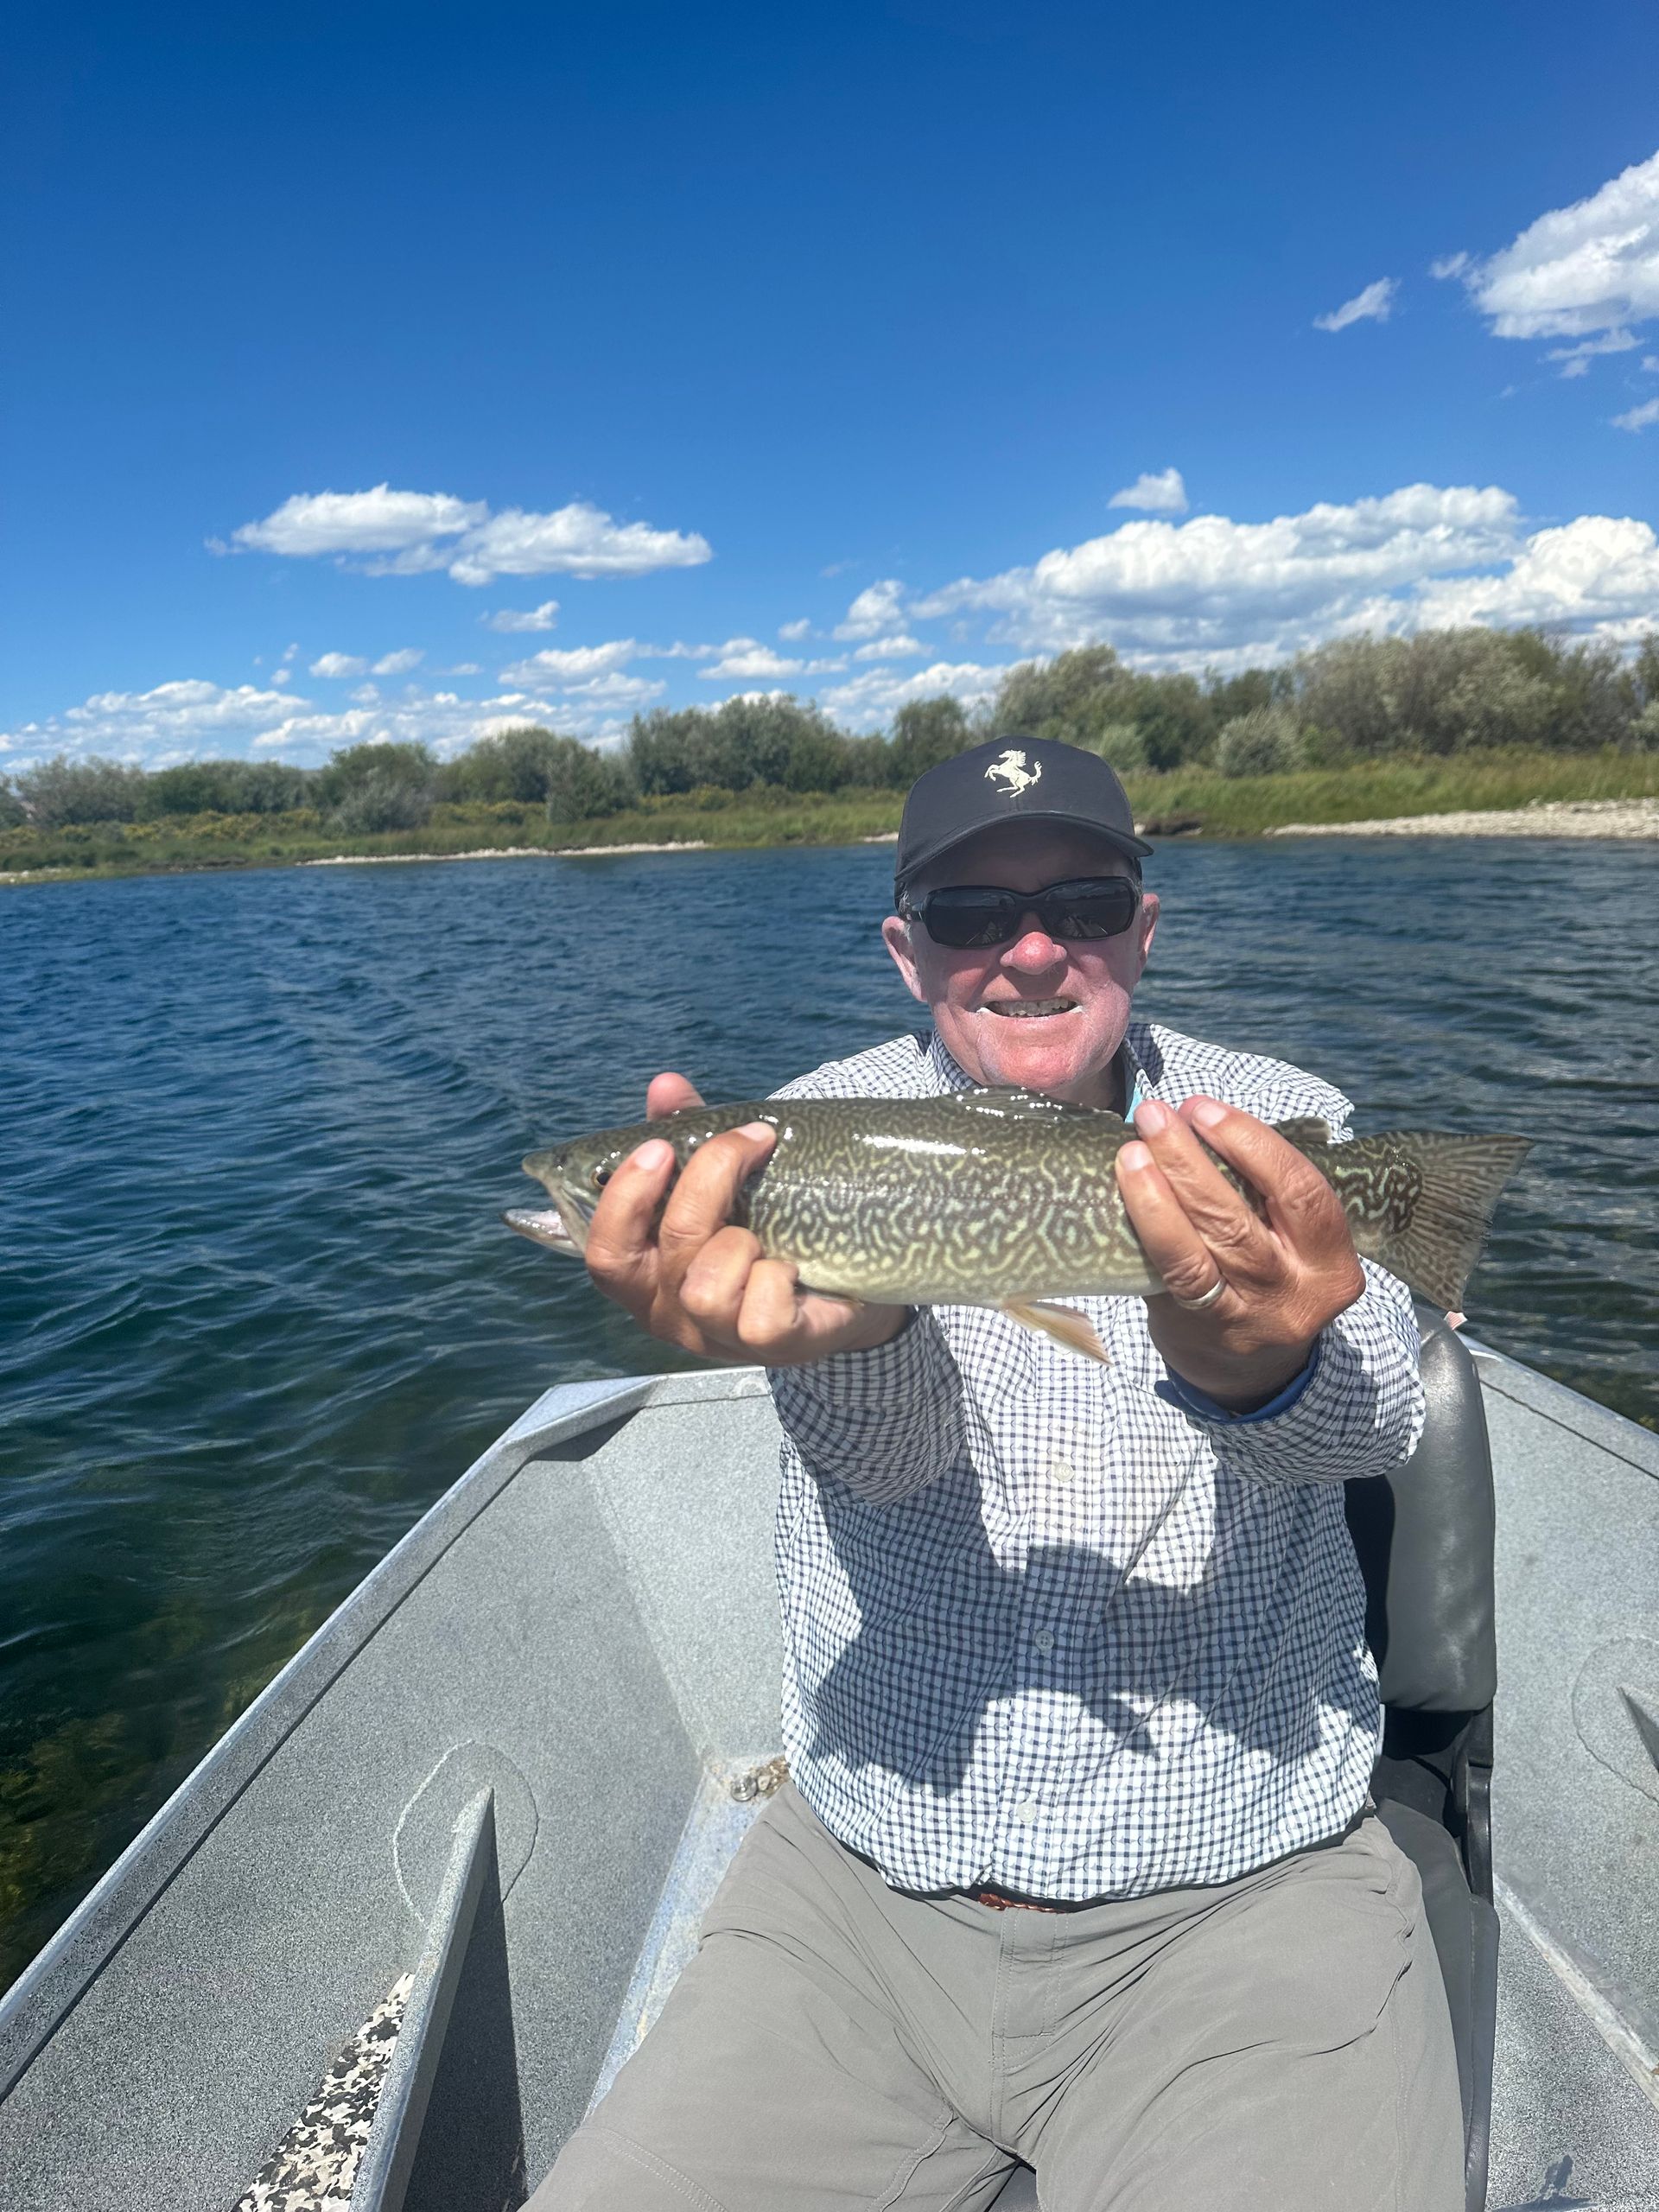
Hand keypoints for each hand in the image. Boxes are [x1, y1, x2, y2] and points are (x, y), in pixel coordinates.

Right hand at [582, 1072, 908, 1366]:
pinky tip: (792, 1271)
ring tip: (766, 1234)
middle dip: (710, 1180)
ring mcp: (715, 1334)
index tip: (661, 1147)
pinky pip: (761, 1317)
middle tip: (751, 1140)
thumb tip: (665, 1085)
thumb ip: (686, 1134)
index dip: (624, 1198)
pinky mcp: (768, 1347)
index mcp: (645, 1273)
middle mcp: (669, 1311)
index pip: (603, 1250)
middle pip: (672, 1243)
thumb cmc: (760, 1232)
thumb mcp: (720, 1184)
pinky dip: (779, 1281)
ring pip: (708, 1287)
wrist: (834, 1292)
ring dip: (743, 1243)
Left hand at [1115, 1095, 1366, 1411]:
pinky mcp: (1205, 1331)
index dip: (1249, 1142)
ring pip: (1204, 1243)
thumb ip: (1262, 1196)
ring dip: (1161, 1188)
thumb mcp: (1290, 1245)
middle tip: (1154, 1116)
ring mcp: (1250, 1317)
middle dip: (1192, 1156)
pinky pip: (1175, 1272)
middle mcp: (1298, 1292)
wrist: (1251, 1375)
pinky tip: (1129, 1195)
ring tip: (1133, 1149)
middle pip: (1242, 1214)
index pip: (1300, 1190)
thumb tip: (1194, 1122)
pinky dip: (1151, 1227)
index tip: (1203, 1108)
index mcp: (1333, 1262)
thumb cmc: (1266, 1283)